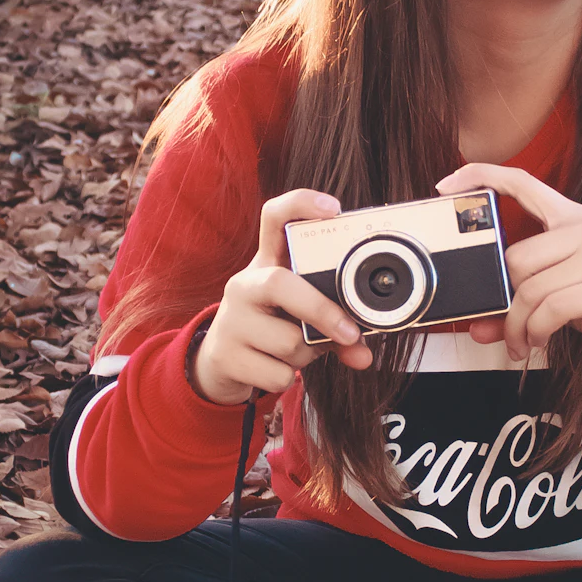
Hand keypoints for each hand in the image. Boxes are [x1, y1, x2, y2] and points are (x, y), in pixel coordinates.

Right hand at [191, 190, 373, 404]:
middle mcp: (245, 284)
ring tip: (296, 353)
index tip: (333, 208)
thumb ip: (336, 330)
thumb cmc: (272, 328)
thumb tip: (362, 354)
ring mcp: (230, 319)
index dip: (302, 204)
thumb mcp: (301, 319)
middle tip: (350, 332)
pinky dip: (288, 378)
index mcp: (268, 263)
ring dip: (306, 356)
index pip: (275, 217)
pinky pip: (278, 374)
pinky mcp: (225, 355)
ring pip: (289, 341)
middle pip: (281, 283)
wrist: (220, 364)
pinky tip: (276, 369)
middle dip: (321, 310)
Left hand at [436, 163, 581, 366]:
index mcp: (575, 218)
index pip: (523, 183)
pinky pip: (551, 309)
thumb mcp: (569, 296)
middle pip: (515, 258)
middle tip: (508, 330)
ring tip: (523, 344)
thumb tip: (476, 327)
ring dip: (518, 326)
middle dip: (504, 302)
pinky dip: (536, 332)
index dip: (481, 177)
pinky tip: (538, 343)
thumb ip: (526, 302)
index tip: (446, 186)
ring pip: (529, 287)